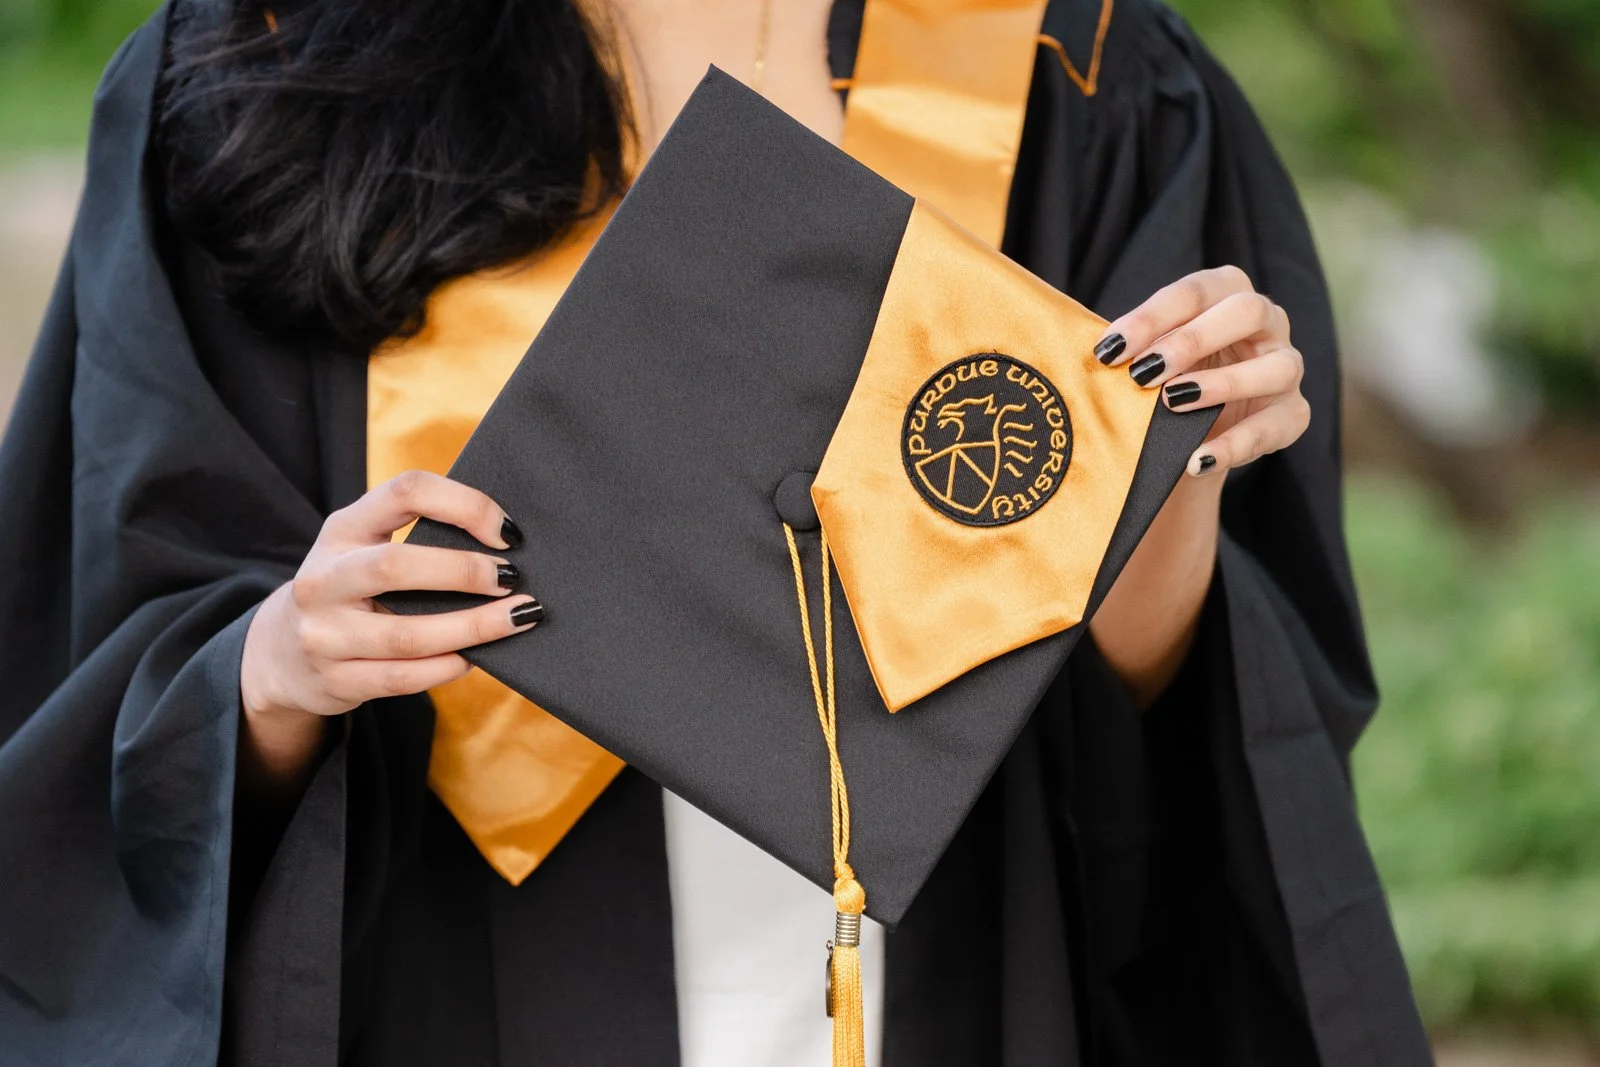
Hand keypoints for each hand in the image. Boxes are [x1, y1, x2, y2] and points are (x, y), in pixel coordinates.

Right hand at [241, 470, 539, 725]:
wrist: (283, 653)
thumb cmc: (353, 589)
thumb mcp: (366, 549)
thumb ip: (419, 539)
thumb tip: (508, 546)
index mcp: (342, 529)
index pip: (405, 492)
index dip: (465, 505)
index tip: (508, 531)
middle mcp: (324, 578)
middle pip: (396, 565)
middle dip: (464, 570)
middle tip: (513, 577)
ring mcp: (324, 633)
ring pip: (406, 634)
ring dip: (473, 627)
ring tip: (518, 618)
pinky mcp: (335, 680)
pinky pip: (403, 678)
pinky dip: (448, 666)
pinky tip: (475, 657)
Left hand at [1092, 265, 1310, 475]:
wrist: (1188, 434)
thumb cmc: (1166, 377)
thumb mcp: (1150, 356)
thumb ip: (1135, 349)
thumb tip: (1102, 352)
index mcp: (1228, 293)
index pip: (1196, 291)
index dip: (1152, 317)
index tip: (1110, 350)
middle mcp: (1268, 322)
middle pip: (1246, 311)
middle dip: (1192, 339)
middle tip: (1143, 372)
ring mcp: (1286, 367)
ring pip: (1276, 366)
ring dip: (1222, 385)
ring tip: (1173, 404)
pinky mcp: (1293, 414)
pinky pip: (1275, 427)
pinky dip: (1235, 445)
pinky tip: (1196, 460)